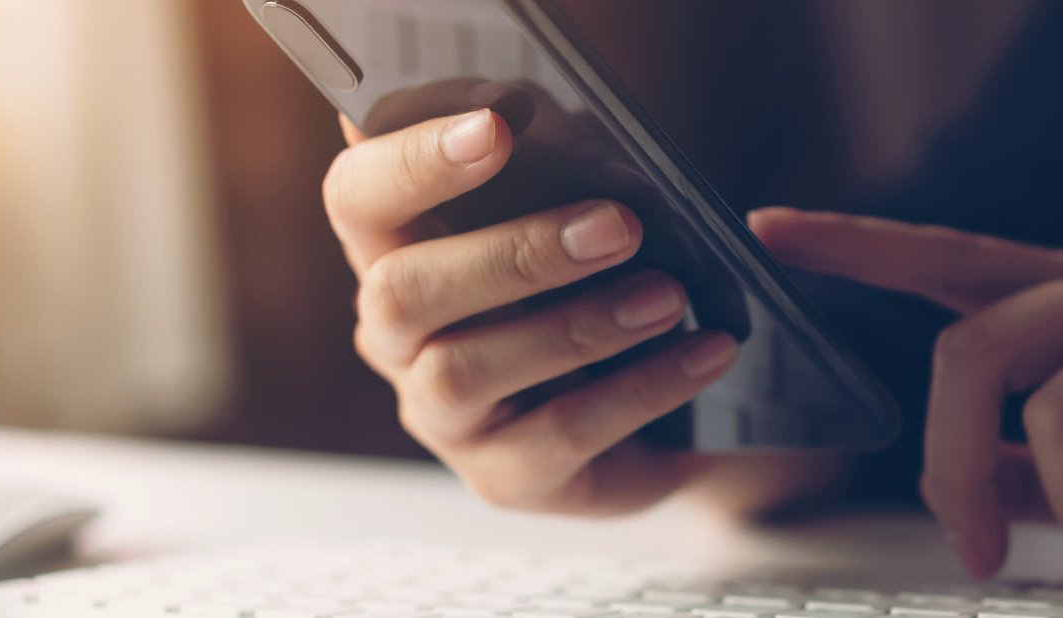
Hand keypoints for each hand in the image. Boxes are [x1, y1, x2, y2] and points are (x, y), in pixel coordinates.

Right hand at [326, 98, 741, 515]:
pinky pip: (561, 433)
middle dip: (513, 252)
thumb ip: (554, 160)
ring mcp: (442, 415)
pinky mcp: (504, 476)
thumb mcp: (581, 208)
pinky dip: (642, 387)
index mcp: (395, 249)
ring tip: (668, 295)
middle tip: (618, 225)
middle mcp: (397, 336)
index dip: (412, 161)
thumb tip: (535, 108)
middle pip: (403, 291)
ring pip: (468, 369)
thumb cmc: (601, 279)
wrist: (667, 399)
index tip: (497, 126)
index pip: (358, 197)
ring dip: (578, 325)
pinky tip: (704, 350)